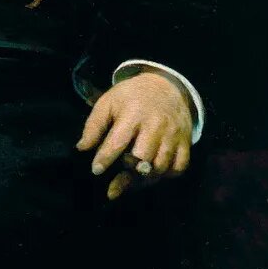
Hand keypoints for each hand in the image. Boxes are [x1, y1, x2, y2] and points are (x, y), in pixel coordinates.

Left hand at [75, 72, 191, 199]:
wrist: (166, 86)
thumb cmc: (131, 97)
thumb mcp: (109, 101)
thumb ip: (94, 125)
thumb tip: (81, 148)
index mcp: (133, 113)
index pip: (118, 140)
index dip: (106, 158)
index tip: (96, 171)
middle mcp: (155, 125)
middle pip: (143, 158)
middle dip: (128, 172)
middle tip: (115, 183)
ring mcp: (173, 135)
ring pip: (160, 167)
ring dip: (145, 179)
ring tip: (131, 181)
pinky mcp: (186, 142)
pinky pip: (178, 168)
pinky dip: (166, 176)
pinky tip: (154, 174)